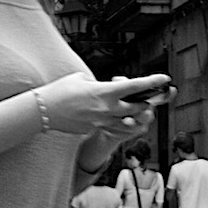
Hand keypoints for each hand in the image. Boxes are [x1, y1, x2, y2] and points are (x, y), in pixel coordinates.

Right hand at [37, 72, 173, 137]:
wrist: (44, 111)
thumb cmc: (60, 91)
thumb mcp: (81, 78)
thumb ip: (98, 83)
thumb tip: (105, 87)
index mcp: (105, 92)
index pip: (136, 86)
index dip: (153, 82)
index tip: (164, 78)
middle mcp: (107, 108)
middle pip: (138, 107)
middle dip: (149, 102)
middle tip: (155, 97)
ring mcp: (101, 121)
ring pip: (128, 119)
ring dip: (134, 113)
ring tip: (136, 106)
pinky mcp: (94, 128)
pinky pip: (111, 124)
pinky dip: (116, 119)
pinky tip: (113, 114)